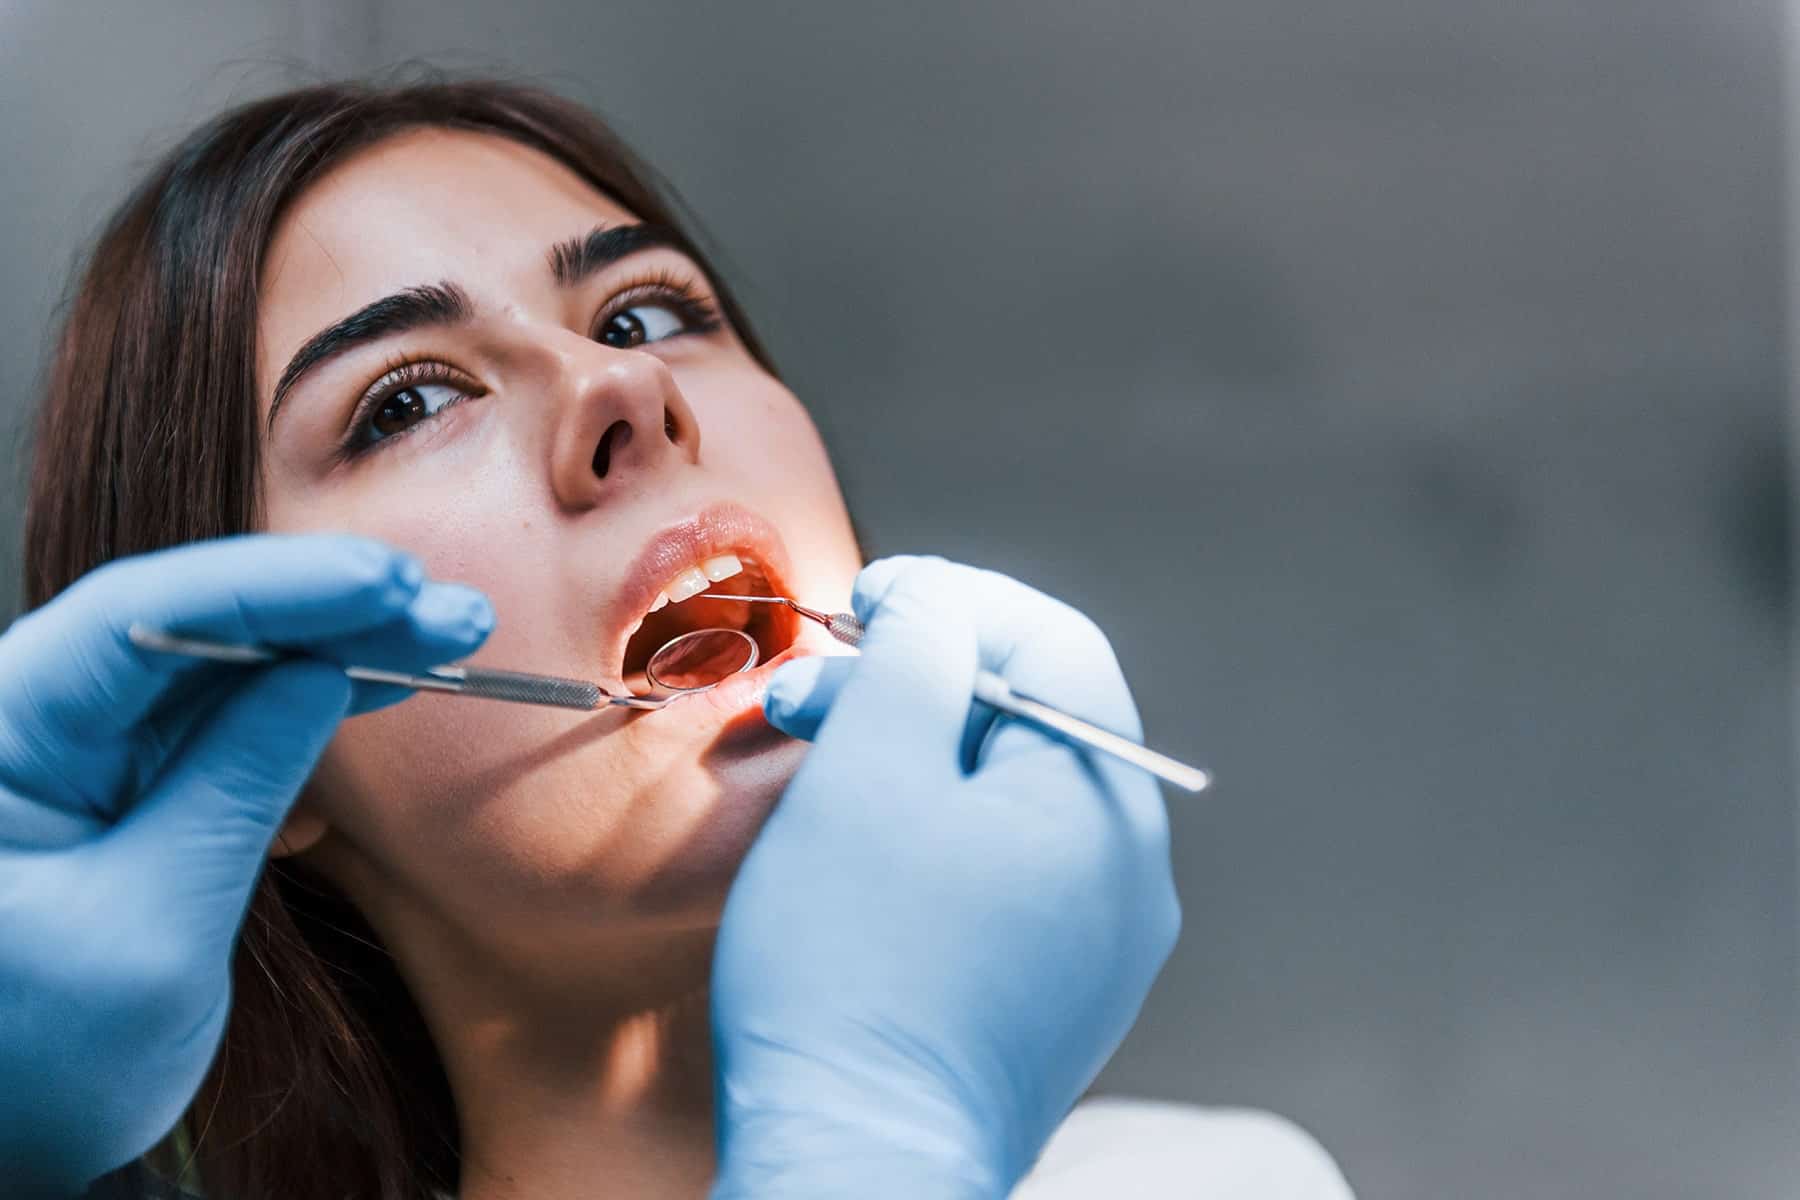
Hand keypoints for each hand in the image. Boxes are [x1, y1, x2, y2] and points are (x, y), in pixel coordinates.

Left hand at [0, 534, 492, 1194]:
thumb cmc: (40, 1069)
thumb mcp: (152, 937)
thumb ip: (236, 789)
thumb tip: (317, 676)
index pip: (134, 622)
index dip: (271, 588)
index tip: (382, 582)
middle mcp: (27, 725)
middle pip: (184, 627)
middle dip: (322, 609)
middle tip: (444, 609)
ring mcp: (72, 754)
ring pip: (215, 665)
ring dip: (330, 647)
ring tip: (440, 638)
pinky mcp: (116, 787)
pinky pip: (217, 719)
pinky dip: (302, 703)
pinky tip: (379, 686)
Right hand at [710, 555, 1179, 1198]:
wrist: (854, 1164)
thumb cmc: (854, 973)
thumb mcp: (872, 772)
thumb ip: (915, 660)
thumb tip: (937, 609)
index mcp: (1107, 810)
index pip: (1054, 647)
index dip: (957, 601)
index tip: (870, 599)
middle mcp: (1128, 881)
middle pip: (1031, 723)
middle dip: (919, 683)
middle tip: (819, 687)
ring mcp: (1094, 951)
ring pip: (1009, 801)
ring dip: (915, 755)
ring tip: (821, 757)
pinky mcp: (1046, 1000)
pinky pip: (1002, 875)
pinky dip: (933, 833)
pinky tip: (859, 841)